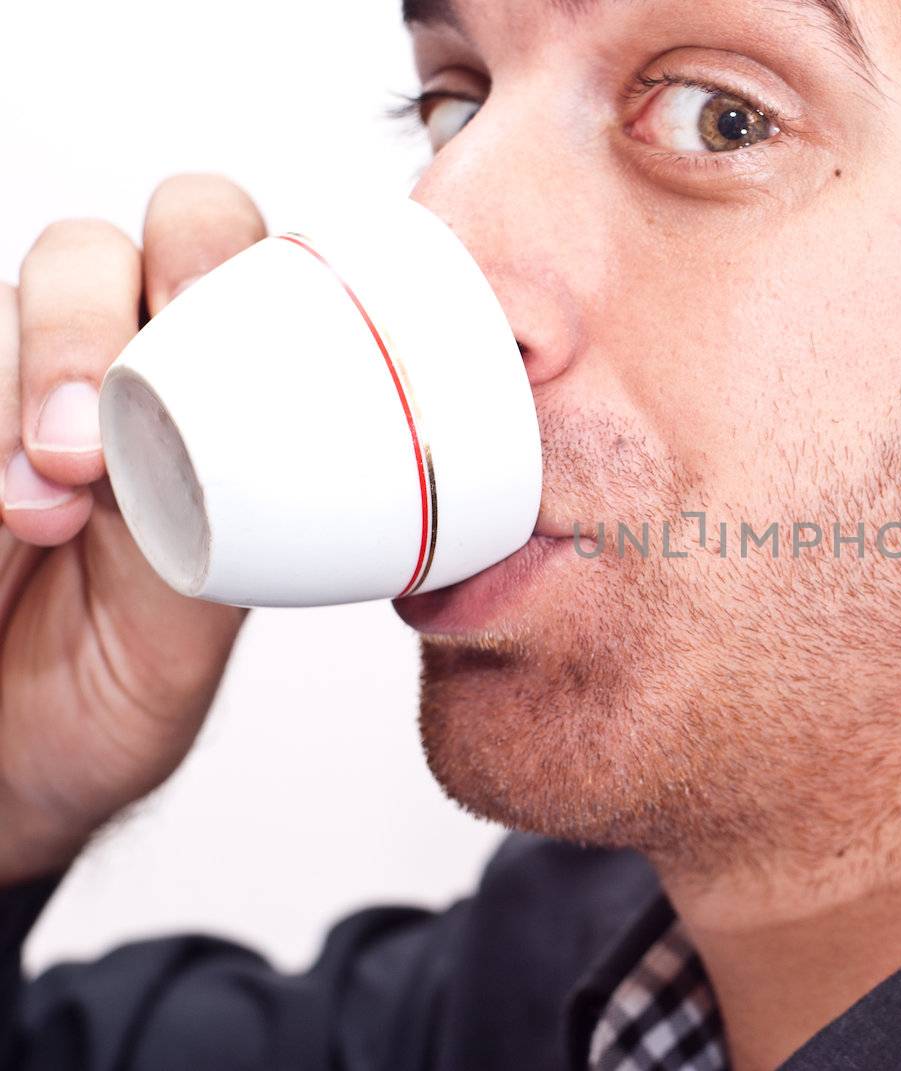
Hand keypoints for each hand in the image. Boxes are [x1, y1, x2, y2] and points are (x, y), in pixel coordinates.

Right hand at [0, 176, 267, 884]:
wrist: (9, 755)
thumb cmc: (119, 676)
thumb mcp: (198, 616)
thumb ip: (244, 535)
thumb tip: (352, 486)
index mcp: (205, 379)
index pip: (209, 242)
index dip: (204, 244)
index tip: (197, 306)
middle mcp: (99, 360)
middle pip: (83, 252)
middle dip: (83, 321)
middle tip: (84, 440)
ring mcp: (4, 389)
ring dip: (16, 382)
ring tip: (36, 503)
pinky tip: (1, 501)